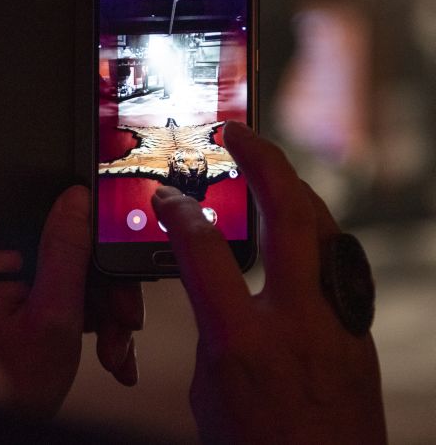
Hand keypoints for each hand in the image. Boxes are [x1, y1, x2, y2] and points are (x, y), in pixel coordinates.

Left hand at [0, 185, 143, 418]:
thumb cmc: (11, 382)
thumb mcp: (53, 315)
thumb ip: (65, 253)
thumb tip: (76, 198)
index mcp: (1, 259)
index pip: (59, 224)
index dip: (99, 243)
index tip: (123, 267)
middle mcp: (8, 268)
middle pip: (78, 255)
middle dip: (111, 293)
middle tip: (125, 321)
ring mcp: (21, 289)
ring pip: (84, 282)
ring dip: (110, 317)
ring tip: (116, 351)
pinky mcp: (33, 309)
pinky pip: (76, 303)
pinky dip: (99, 327)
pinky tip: (112, 354)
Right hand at [152, 121, 385, 444]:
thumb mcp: (207, 388)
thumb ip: (210, 326)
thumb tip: (213, 289)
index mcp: (243, 340)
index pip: (202, 250)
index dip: (178, 212)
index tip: (166, 197)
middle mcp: (297, 320)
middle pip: (289, 212)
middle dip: (263, 160)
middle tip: (240, 134)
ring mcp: (336, 320)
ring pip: (324, 225)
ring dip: (293, 186)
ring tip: (266, 168)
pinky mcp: (357, 327)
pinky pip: (336, 256)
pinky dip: (312, 226)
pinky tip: (295, 225)